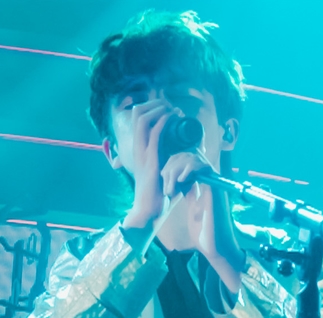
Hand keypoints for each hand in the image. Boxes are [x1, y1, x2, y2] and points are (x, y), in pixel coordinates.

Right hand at [119, 102, 173, 230]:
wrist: (150, 209)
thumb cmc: (160, 191)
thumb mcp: (163, 168)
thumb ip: (169, 156)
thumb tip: (185, 147)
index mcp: (138, 147)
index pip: (138, 116)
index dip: (152, 106)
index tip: (170, 109)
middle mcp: (137, 146)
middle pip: (138, 112)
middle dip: (156, 104)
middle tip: (172, 108)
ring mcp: (142, 152)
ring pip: (144, 118)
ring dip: (160, 110)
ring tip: (174, 112)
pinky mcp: (151, 160)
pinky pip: (156, 134)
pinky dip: (165, 122)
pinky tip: (174, 120)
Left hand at [162, 149, 241, 274]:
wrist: (216, 247)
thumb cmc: (204, 232)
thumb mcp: (191, 207)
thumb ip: (187, 192)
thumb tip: (176, 183)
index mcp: (201, 183)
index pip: (185, 159)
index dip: (171, 166)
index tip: (165, 184)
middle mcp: (208, 180)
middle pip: (187, 155)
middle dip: (171, 167)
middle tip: (167, 188)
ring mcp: (213, 182)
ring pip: (192, 158)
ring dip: (175, 170)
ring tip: (171, 190)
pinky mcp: (215, 187)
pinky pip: (203, 166)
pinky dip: (188, 169)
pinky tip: (181, 182)